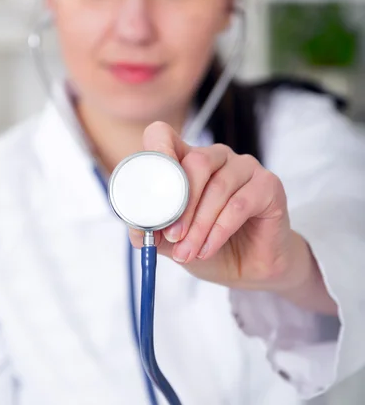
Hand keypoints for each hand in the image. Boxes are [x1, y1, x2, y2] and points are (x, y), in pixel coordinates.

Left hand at [129, 122, 336, 314]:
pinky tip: (208, 248)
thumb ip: (152, 231)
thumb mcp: (171, 242)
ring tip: (188, 252)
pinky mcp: (268, 185)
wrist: (251, 269)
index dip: (156, 151)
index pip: (164, 136)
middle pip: (195, 163)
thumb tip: (135, 227)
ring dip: (199, 225)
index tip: (150, 185)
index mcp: (186, 161)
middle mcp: (216, 157)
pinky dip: (220, 230)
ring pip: (217, 186)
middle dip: (180, 205)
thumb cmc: (209, 246)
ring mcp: (245, 167)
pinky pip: (240, 203)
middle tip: (171, 237)